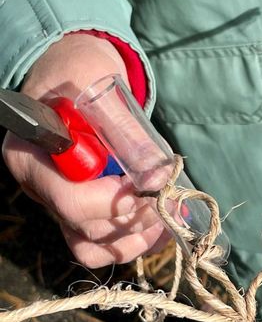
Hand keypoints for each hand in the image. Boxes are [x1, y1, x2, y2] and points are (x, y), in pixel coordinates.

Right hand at [2, 33, 167, 267]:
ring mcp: (56, 206)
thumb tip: (158, 173)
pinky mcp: (77, 214)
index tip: (152, 184)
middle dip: (136, 218)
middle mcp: (39, 188)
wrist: (73, 76)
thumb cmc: (79, 73)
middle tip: (170, 200)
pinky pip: (98, 248)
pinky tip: (159, 231)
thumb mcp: (98, 86)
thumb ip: (124, 128)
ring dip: (137, 238)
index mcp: (31, 156)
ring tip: (169, 217)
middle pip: (86, 229)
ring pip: (93, 247)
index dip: (116, 201)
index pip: (71, 201)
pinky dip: (131, 244)